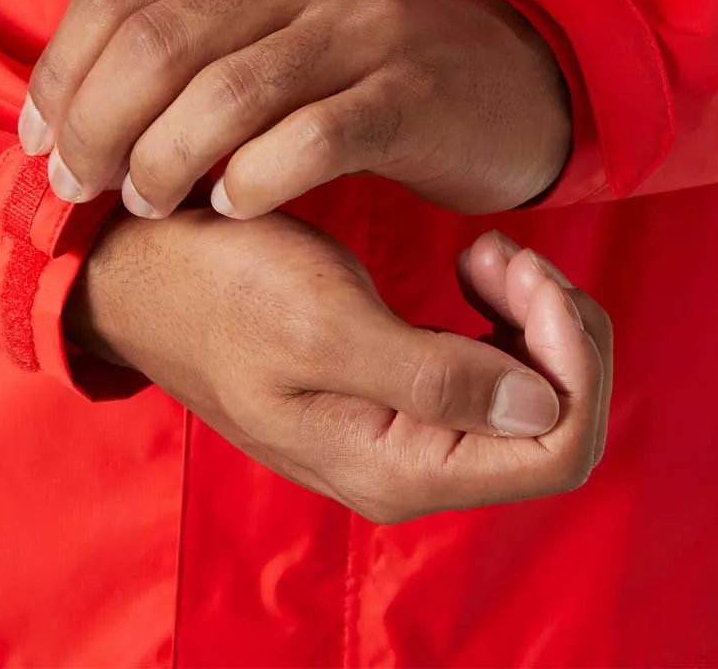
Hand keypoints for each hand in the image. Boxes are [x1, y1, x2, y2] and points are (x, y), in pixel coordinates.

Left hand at [21, 0, 569, 216]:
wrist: (507, 83)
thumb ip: (189, 38)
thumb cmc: (366, 66)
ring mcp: (365, 23)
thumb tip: (72, 108)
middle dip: (96, 128)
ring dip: (164, 162)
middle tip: (79, 187)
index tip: (41, 140)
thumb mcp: (276, 19)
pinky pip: (309, 140)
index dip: (59, 72)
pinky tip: (232, 209)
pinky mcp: (410, 92)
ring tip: (148, 203)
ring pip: (225, 95)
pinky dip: (253, 182)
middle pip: (156, 43)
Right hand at [65, 212, 611, 520]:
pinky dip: (501, 315)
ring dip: (530, 318)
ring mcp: (402, 430)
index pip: (554, 448)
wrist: (147, 277)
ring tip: (485, 253)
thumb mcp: (322, 325)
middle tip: (504, 253)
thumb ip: (435, 379)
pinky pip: (487, 371)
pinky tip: (470, 268)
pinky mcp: (392, 392)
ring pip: (529, 396)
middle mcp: (410, 465)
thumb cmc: (220, 289)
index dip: (570, 360)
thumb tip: (543, 408)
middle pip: (553, 423)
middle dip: (555, 331)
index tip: (525, 274)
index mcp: (397, 465)